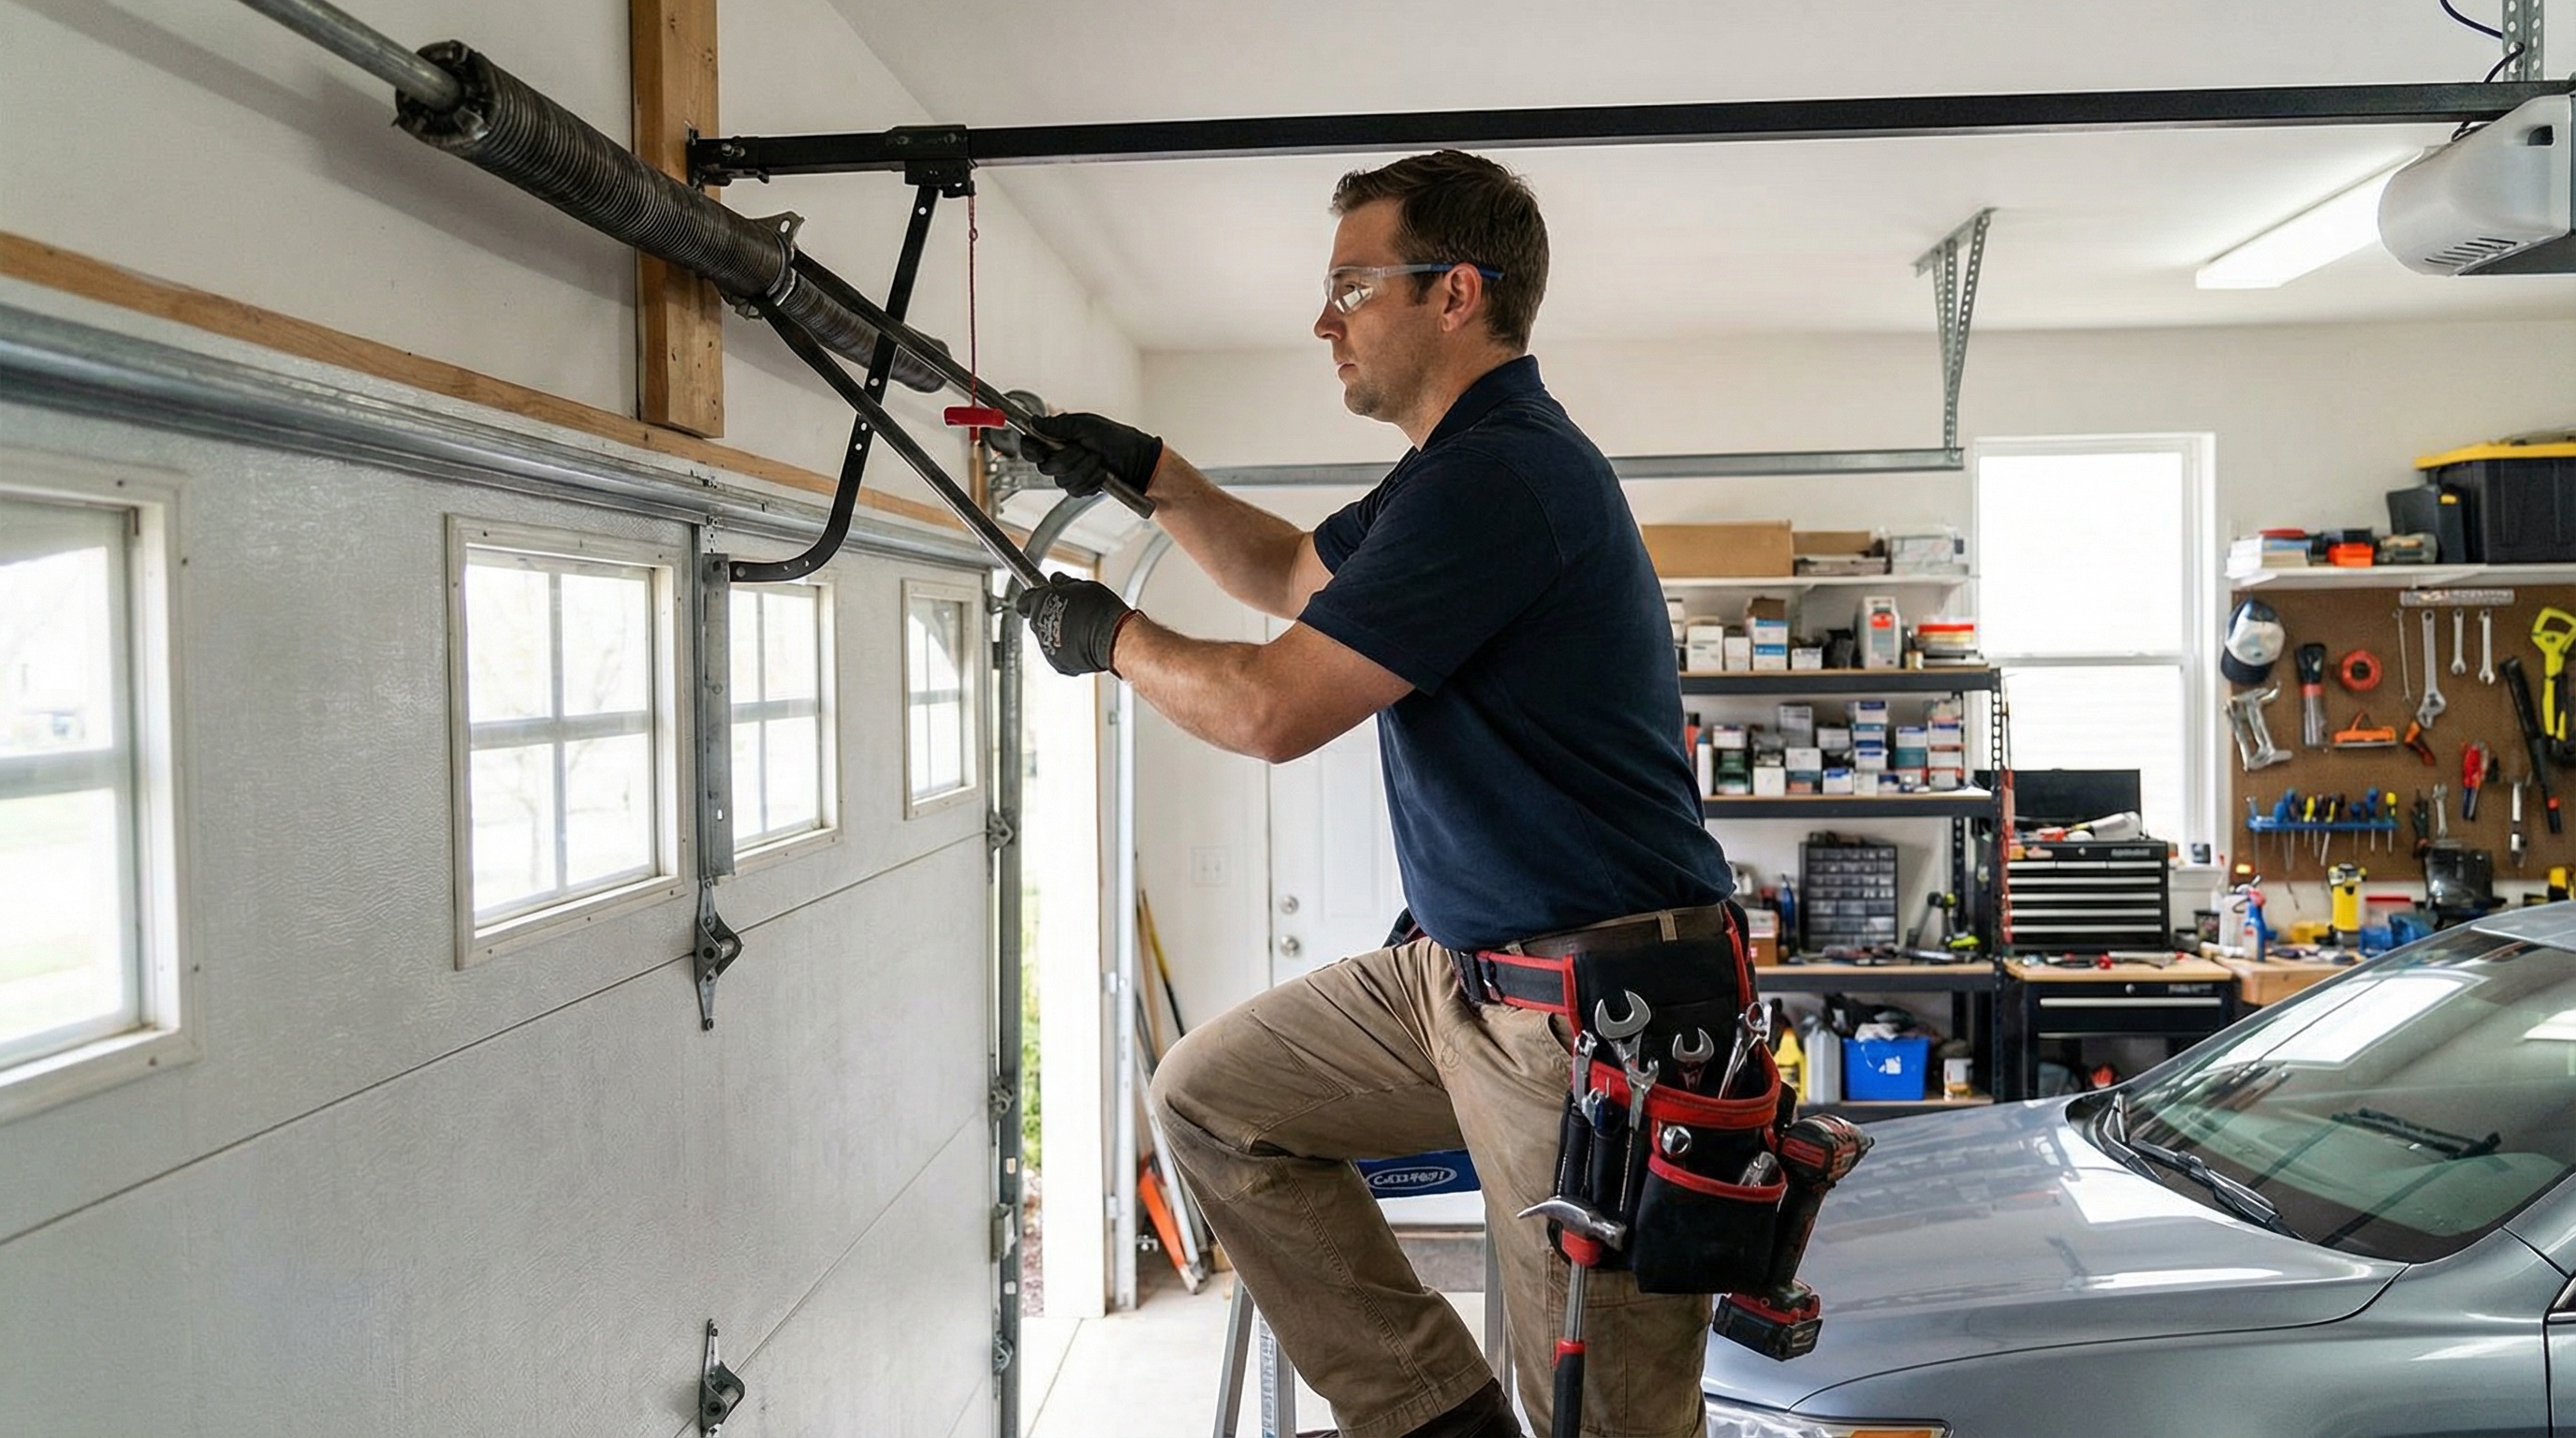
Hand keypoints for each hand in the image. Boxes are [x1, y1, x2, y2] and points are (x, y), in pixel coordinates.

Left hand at [1016, 575, 1134, 676]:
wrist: (1112, 638)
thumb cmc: (1099, 609)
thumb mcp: (1081, 586)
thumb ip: (1064, 583)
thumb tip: (1057, 580)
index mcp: (1040, 603)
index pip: (1023, 601)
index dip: (1033, 599)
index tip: (1043, 598)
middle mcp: (1038, 626)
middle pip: (1037, 620)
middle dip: (1050, 617)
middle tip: (1070, 613)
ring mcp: (1047, 647)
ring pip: (1049, 639)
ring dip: (1060, 634)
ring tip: (1083, 630)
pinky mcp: (1059, 664)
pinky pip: (1061, 655)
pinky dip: (1070, 651)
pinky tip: (1086, 644)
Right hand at [1024, 412, 1162, 499]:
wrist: (1138, 460)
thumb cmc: (1116, 438)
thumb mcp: (1087, 425)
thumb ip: (1059, 426)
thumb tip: (1036, 421)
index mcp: (1058, 438)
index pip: (1031, 447)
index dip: (1031, 450)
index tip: (1040, 451)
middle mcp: (1060, 457)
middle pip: (1045, 467)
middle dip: (1068, 459)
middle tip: (1085, 450)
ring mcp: (1069, 474)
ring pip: (1062, 479)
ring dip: (1084, 469)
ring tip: (1098, 460)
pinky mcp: (1080, 488)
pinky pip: (1076, 489)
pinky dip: (1091, 480)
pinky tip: (1101, 473)